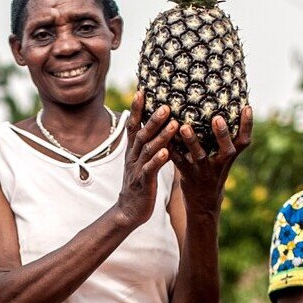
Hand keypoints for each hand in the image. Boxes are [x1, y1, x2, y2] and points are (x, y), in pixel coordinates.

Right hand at [113, 93, 177, 226]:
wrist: (128, 211)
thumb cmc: (139, 184)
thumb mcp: (140, 161)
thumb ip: (147, 144)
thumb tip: (159, 126)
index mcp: (133, 151)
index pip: (134, 126)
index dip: (136, 109)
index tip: (142, 91)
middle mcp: (133, 157)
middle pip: (142, 134)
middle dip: (153, 119)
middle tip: (166, 105)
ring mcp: (137, 169)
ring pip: (148, 149)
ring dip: (161, 136)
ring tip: (174, 124)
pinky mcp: (143, 183)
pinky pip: (150, 169)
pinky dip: (158, 160)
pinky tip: (167, 152)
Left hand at [170, 105, 254, 204]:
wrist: (204, 206)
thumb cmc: (213, 174)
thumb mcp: (222, 159)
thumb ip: (221, 140)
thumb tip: (217, 108)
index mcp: (230, 157)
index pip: (244, 141)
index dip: (247, 125)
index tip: (247, 106)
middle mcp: (220, 165)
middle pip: (227, 150)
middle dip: (222, 134)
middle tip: (217, 118)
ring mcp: (204, 173)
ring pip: (199, 156)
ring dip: (192, 141)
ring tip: (184, 126)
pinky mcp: (188, 178)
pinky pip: (179, 163)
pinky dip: (171, 151)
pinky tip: (164, 139)